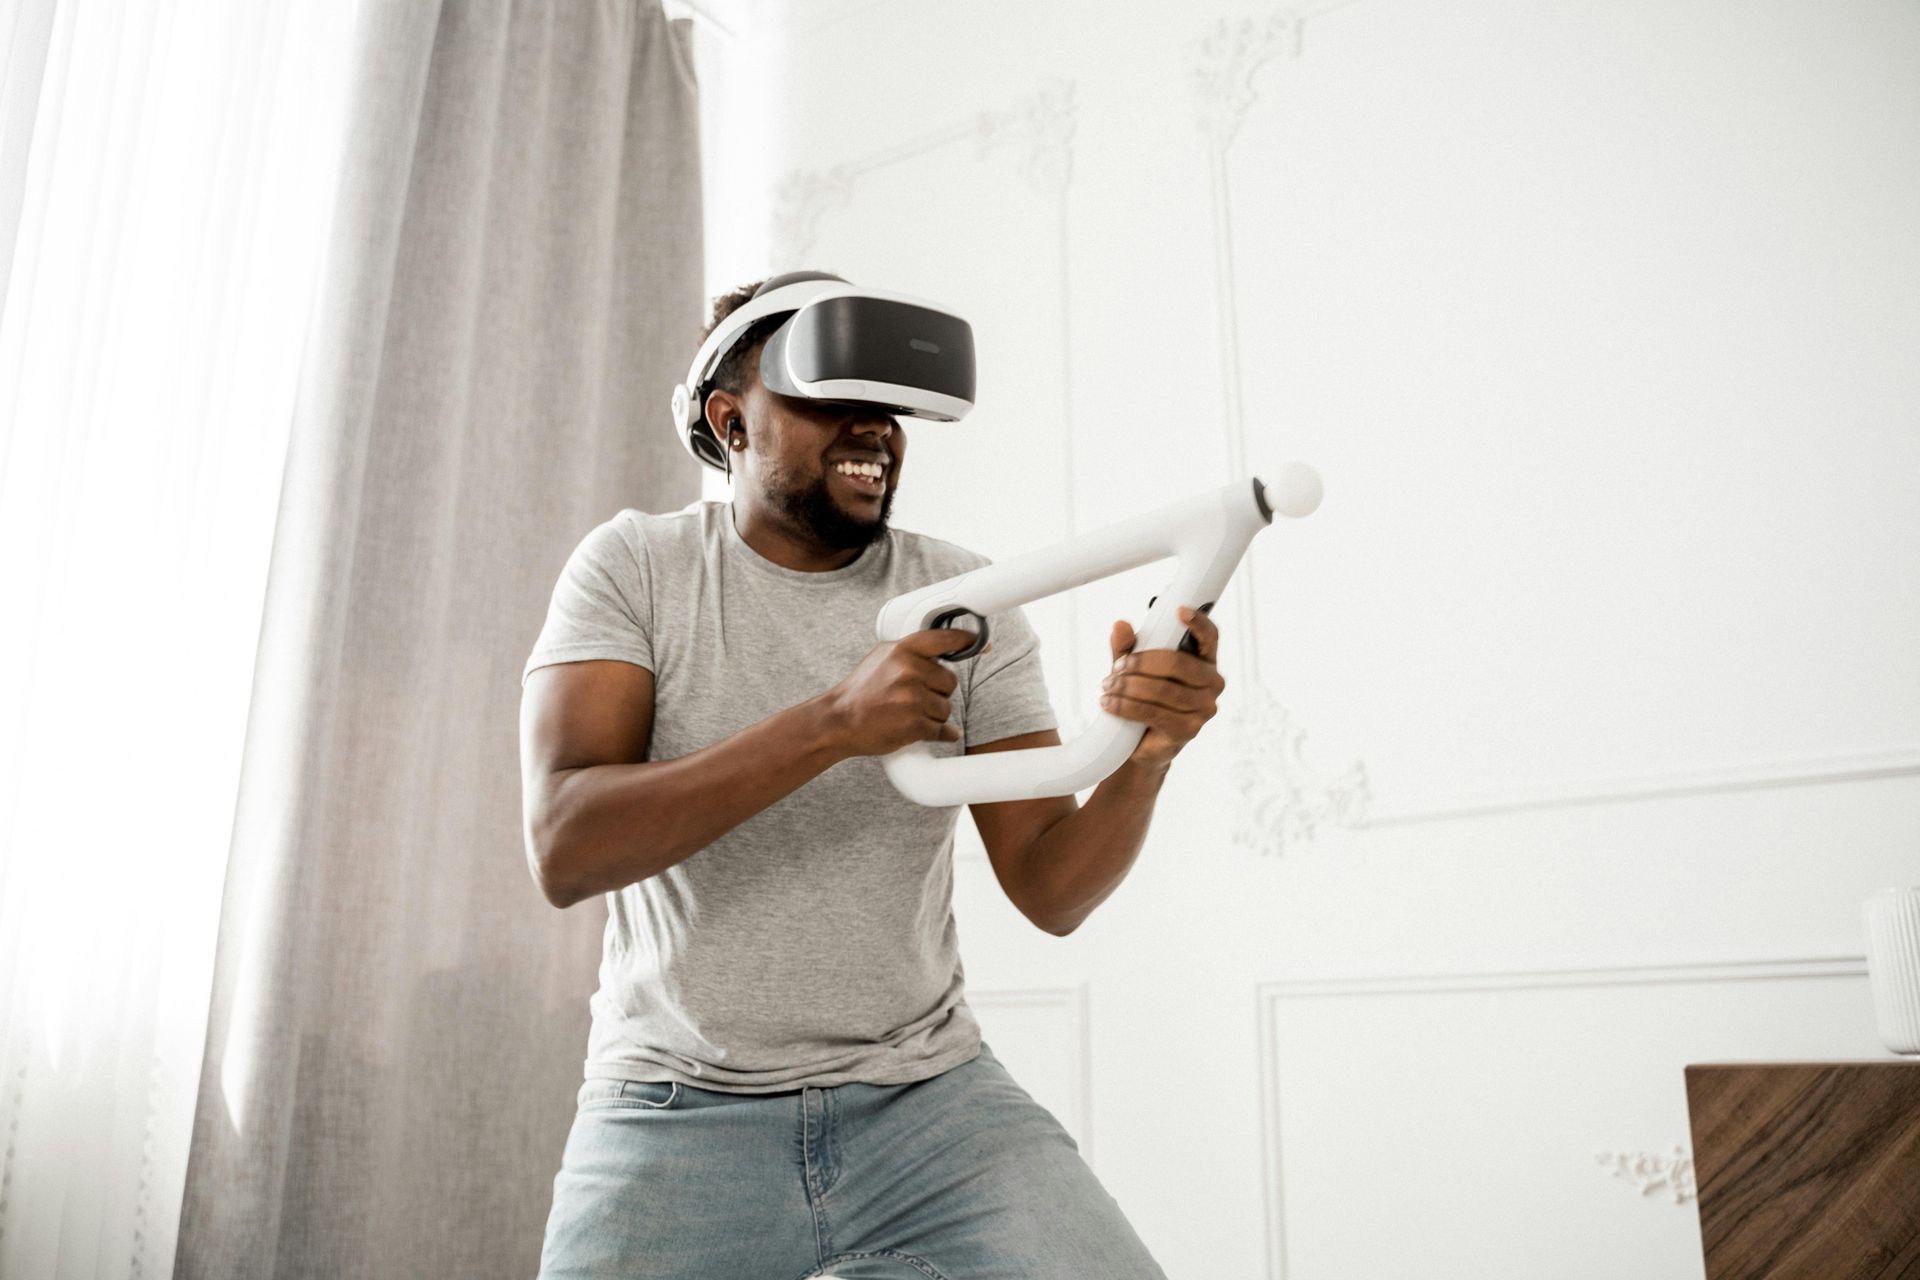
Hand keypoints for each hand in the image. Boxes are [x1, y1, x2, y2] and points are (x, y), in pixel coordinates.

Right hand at [824, 628, 985, 757]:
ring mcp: (912, 699)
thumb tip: (948, 644)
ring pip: (947, 708)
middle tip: (913, 697)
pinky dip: (939, 734)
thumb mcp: (882, 657)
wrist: (838, 721)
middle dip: (938, 691)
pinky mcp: (914, 725)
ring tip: (908, 713)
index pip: (945, 639)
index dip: (966, 640)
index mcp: (902, 650)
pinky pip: (943, 730)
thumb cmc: (862, 689)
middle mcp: (909, 671)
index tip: (981, 642)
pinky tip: (922, 730)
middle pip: (950, 681)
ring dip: (934, 714)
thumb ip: (912, 650)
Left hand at [1099, 606, 1224, 768]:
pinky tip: (1109, 703)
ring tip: (1108, 686)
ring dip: (1129, 686)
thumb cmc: (1144, 696)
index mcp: (1204, 660)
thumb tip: (1120, 625)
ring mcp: (1204, 709)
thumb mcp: (1133, 667)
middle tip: (1118, 666)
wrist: (1141, 742)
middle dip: (1142, 663)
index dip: (1198, 622)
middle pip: (1178, 663)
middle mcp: (1212, 683)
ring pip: (1163, 689)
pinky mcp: (1189, 730)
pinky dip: (1126, 706)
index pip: (1210, 636)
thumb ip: (1127, 647)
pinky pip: (1153, 712)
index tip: (1179, 611)